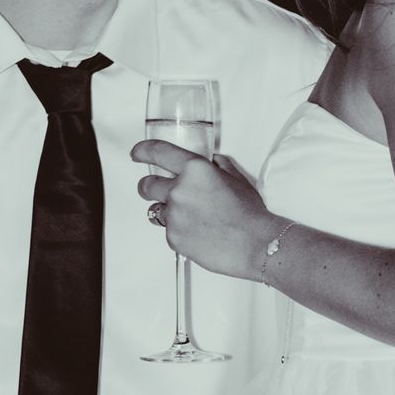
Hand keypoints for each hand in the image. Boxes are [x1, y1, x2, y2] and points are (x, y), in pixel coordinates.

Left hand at [132, 142, 267, 278]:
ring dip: (167, 211)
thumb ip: (218, 166)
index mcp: (195, 169)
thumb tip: (211, 162)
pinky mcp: (173, 238)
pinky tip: (199, 233)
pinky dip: (179, 231)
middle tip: (158, 190)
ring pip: (157, 210)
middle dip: (149, 187)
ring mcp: (174, 215)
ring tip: (192, 218)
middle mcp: (179, 190)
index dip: (143, 151)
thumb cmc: (250, 213)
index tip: (137, 153)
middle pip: (146, 185)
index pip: (158, 152)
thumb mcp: (237, 179)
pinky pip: (168, 231)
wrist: (257, 244)